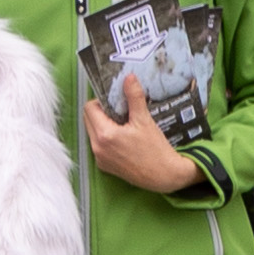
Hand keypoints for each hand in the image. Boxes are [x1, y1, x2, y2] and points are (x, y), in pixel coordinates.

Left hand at [85, 71, 201, 195]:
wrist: (164, 176)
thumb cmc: (156, 150)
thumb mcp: (145, 120)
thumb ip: (134, 97)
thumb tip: (128, 78)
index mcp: (105, 134)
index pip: (90, 108)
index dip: (101, 101)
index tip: (115, 101)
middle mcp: (97, 147)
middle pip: (89, 120)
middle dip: (101, 112)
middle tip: (121, 111)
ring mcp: (100, 158)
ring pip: (93, 132)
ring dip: (104, 125)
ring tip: (124, 125)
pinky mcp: (104, 166)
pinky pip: (99, 146)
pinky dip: (107, 139)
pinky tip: (124, 139)